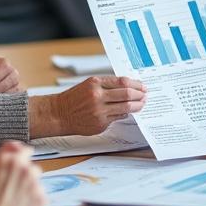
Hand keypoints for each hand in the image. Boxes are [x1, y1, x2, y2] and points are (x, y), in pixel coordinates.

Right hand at [0, 142, 45, 205]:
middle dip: (24, 176)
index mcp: (6, 160)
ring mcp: (34, 184)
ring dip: (30, 189)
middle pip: (30, 167)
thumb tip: (12, 152)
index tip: (20, 163)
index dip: (21, 157)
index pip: (22, 150)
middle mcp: (23, 169)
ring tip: (16, 203)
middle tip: (13, 190)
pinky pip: (40, 198)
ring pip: (36, 182)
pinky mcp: (42, 200)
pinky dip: (33, 203)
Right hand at [29, 76, 146, 137]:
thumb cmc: (74, 98)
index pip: (122, 81)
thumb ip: (107, 85)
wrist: (60, 114)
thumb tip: (127, 87)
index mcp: (95, 83)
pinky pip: (118, 117)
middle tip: (145, 95)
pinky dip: (124, 113)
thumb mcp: (89, 85)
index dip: (136, 84)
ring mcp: (99, 111)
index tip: (142, 86)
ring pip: (125, 108)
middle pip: (127, 94)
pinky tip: (127, 111)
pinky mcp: (100, 123)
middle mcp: (98, 96)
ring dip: (137, 105)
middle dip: (139, 95)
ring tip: (141, 104)